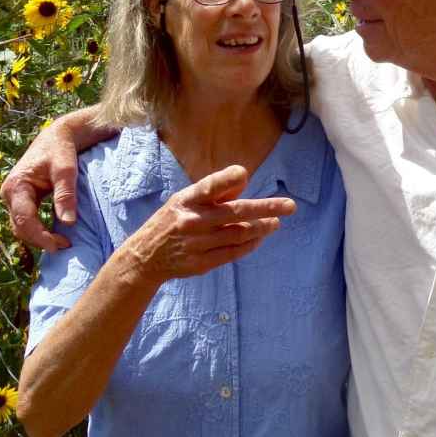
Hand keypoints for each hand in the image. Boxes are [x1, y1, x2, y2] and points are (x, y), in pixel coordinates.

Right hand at [0, 117, 82, 251]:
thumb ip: (65, 194)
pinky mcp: (21, 200)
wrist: (57, 137)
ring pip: (21, 226)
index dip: (40, 236)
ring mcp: (13, 198)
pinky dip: (38, 230)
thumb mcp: (66, 170)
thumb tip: (68, 223)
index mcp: (16, 186)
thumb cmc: (61, 150)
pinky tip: (55, 235)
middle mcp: (9, 193)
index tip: (60, 245)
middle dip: (40, 240)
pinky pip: (25, 221)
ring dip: (38, 237)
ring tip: (62, 243)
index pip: (25, 220)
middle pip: (20, 227)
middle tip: (65, 246)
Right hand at [125, 165, 296, 280]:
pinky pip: (232, 253)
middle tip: (289, 206)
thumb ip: (213, 191)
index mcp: (186, 200)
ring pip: (238, 234)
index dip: (226, 179)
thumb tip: (242, 180)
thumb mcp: (185, 200)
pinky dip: (249, 245)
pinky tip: (260, 238)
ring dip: (261, 228)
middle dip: (266, 208)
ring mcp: (197, 243)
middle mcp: (192, 220)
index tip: (244, 174)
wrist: (146, 257)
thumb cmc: (172, 221)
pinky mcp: (201, 263)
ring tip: (276, 223)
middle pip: (235, 212)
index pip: (208, 186)